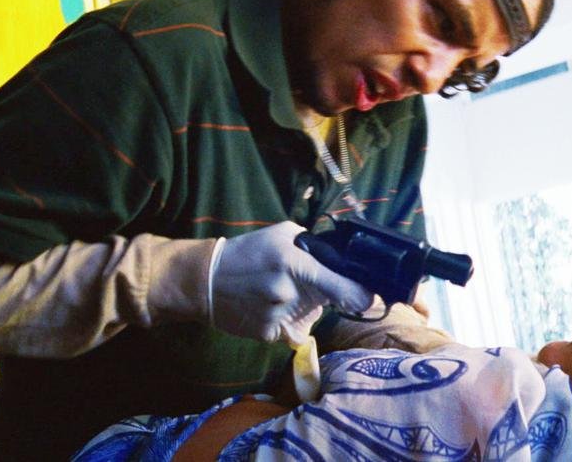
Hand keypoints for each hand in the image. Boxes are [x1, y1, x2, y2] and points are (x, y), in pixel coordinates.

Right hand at [209, 221, 371, 343]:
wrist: (204, 279)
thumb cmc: (248, 252)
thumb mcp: (283, 234)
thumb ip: (315, 246)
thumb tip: (344, 263)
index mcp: (296, 263)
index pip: (343, 288)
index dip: (360, 296)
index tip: (367, 299)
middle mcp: (289, 292)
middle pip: (327, 302)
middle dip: (323, 295)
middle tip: (300, 283)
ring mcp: (279, 317)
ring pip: (310, 317)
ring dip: (303, 308)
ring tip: (274, 292)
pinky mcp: (269, 335)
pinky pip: (292, 331)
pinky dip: (286, 322)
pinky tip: (267, 307)